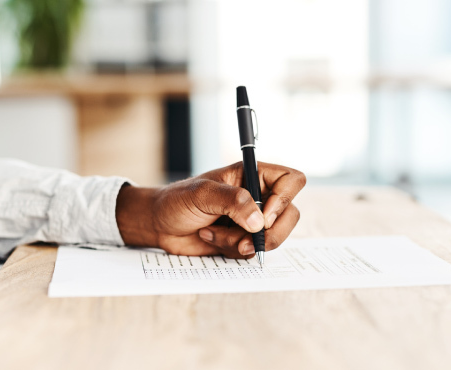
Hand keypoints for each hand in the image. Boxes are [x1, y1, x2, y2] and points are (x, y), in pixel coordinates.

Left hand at [116, 162, 305, 258]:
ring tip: (215, 233)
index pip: (290, 181)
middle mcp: (257, 197)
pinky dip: (233, 250)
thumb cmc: (177, 200)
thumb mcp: (202, 193)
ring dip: (243, 242)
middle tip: (247, 238)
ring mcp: (251, 221)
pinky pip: (253, 252)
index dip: (285, 198)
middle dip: (270, 232)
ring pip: (273, 237)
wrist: (160, 224)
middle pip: (290, 214)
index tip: (263, 215)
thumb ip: (232, 201)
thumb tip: (259, 220)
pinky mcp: (243, 240)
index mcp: (251, 176)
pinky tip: (211, 237)